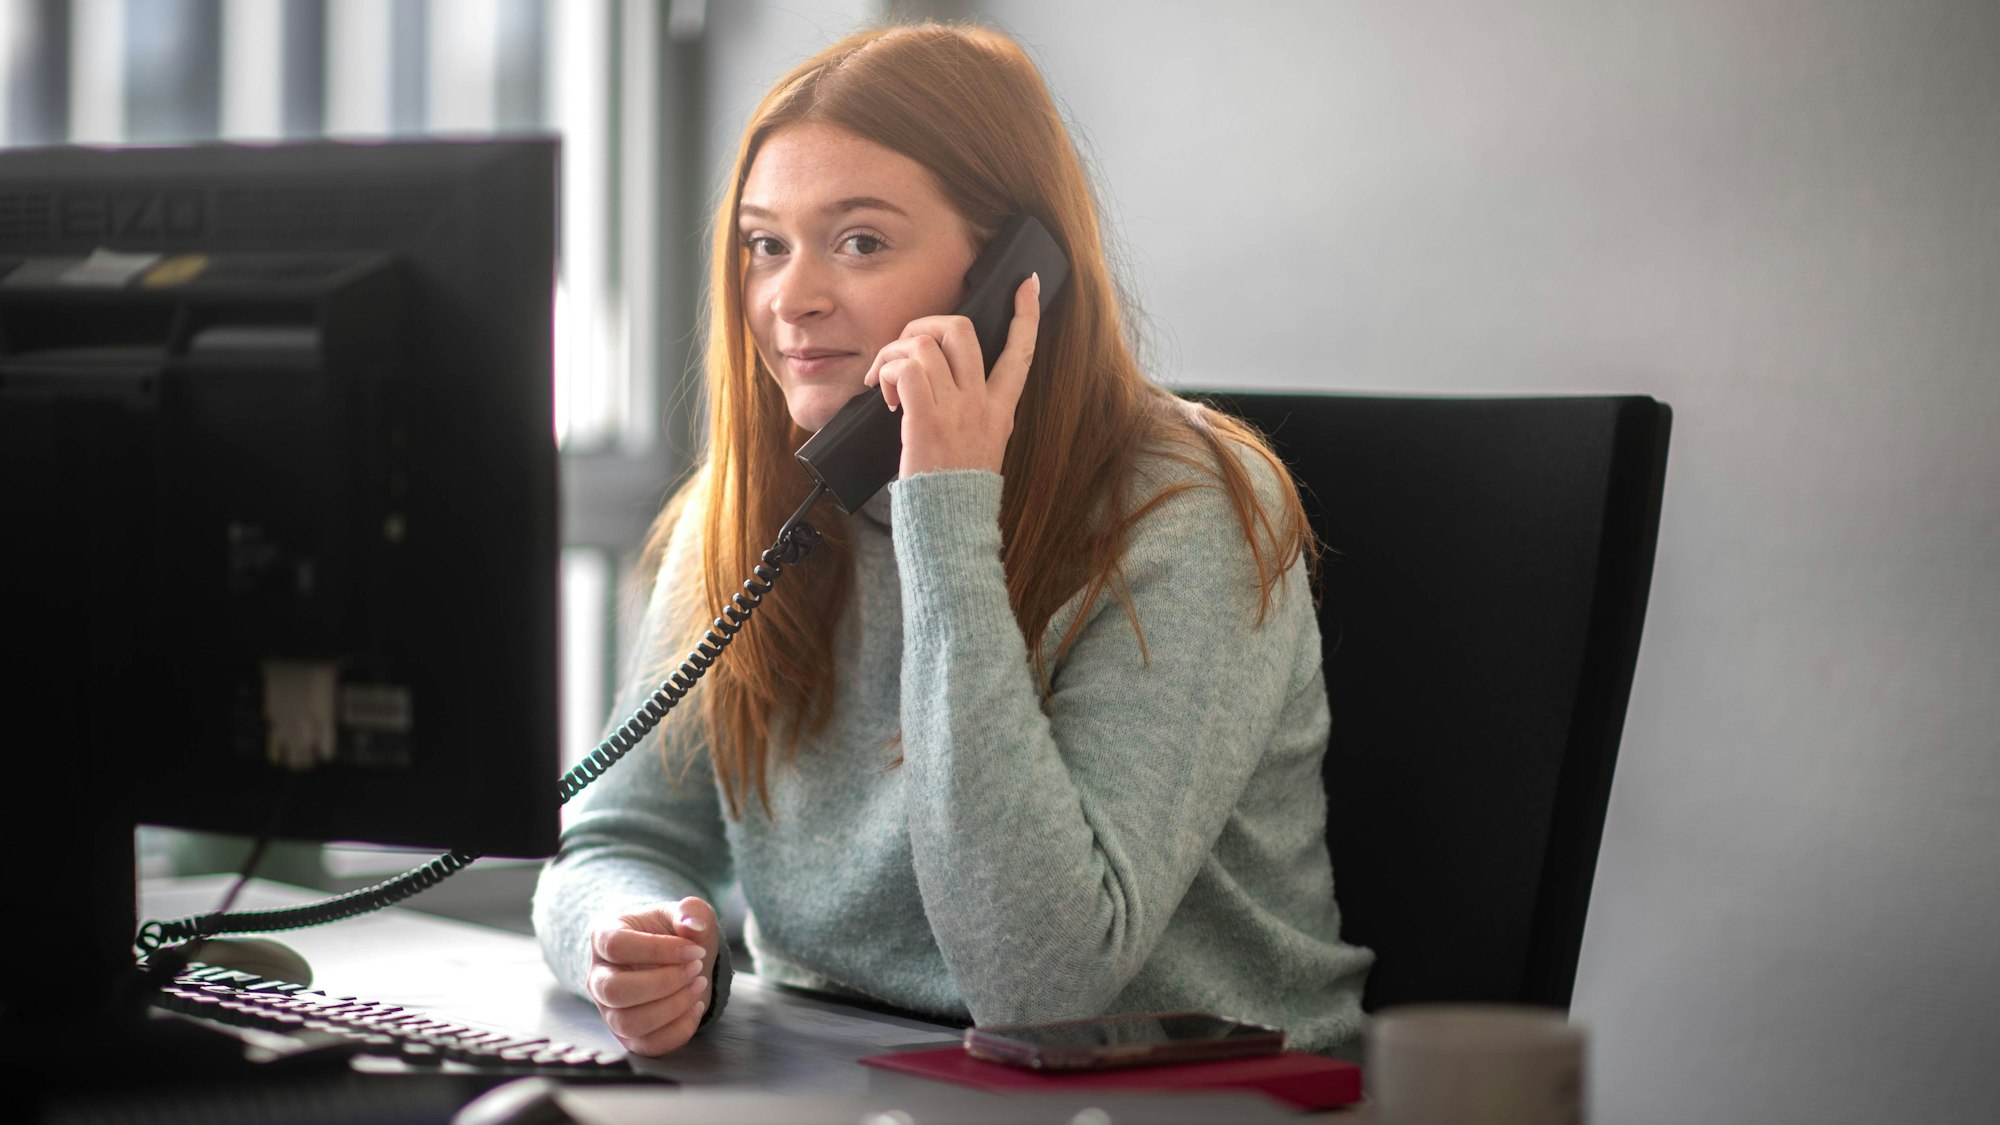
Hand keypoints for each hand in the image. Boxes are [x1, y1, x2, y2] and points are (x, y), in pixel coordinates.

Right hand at [584, 896, 719, 1055]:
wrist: (680, 960)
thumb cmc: (676, 935)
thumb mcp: (687, 914)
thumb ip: (692, 911)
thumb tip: (692, 922)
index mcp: (604, 938)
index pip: (617, 946)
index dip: (659, 950)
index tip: (695, 950)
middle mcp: (599, 977)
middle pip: (615, 991)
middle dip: (663, 983)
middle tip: (697, 969)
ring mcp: (609, 1010)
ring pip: (628, 1023)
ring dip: (672, 1008)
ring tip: (698, 987)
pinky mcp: (627, 1036)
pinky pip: (647, 1046)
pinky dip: (678, 1031)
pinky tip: (695, 1008)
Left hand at [864, 274, 1042, 478]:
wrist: (950, 526)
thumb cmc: (956, 492)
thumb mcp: (982, 448)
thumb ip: (972, 414)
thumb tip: (938, 387)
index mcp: (1001, 409)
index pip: (1022, 352)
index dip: (1027, 313)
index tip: (1026, 285)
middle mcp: (982, 404)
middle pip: (961, 330)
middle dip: (925, 323)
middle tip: (906, 347)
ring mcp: (956, 410)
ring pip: (924, 343)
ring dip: (894, 351)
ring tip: (884, 379)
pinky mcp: (926, 420)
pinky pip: (905, 370)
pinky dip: (886, 371)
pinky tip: (882, 395)